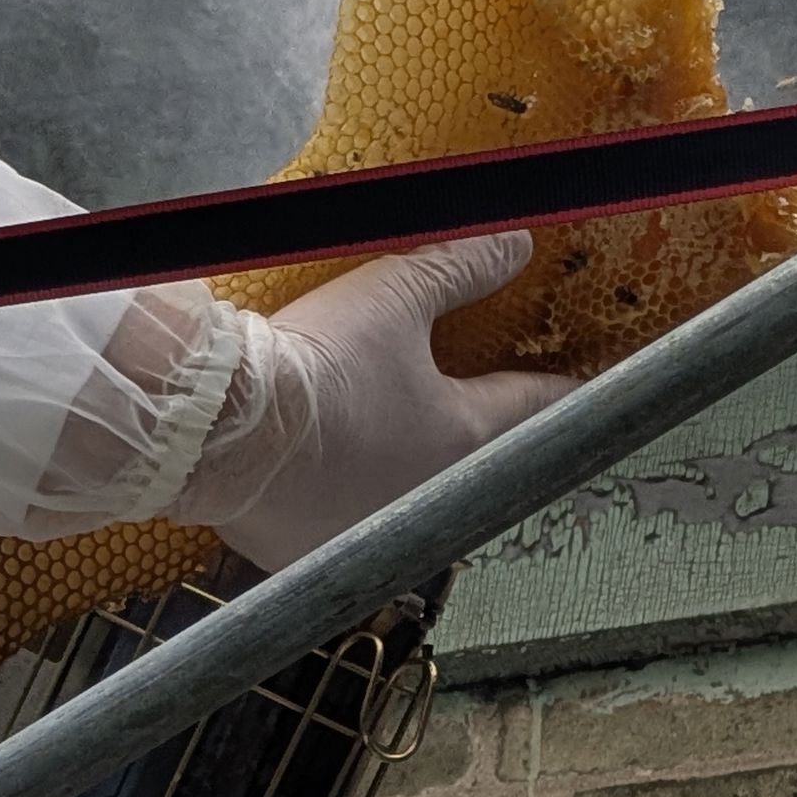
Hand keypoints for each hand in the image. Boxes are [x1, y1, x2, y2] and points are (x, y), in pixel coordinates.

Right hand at [201, 234, 577, 572]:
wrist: (219, 430)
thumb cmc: (316, 368)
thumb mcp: (394, 297)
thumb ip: (460, 268)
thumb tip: (516, 244)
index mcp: (464, 437)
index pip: (532, 405)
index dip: (555, 385)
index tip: (577, 383)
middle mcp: (430, 498)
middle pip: (468, 458)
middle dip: (471, 431)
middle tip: (470, 407)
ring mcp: (370, 533)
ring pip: (401, 496)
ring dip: (399, 468)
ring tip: (378, 436)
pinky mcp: (307, 553)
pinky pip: (336, 524)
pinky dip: (333, 498)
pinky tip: (315, 473)